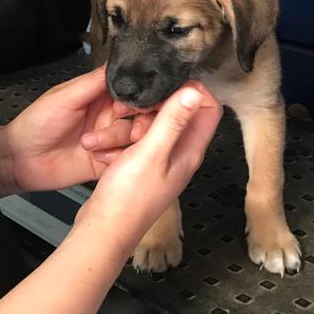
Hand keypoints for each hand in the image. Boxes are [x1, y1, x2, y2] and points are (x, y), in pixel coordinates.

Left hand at [0, 65, 161, 192]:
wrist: (21, 159)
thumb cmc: (35, 124)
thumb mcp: (63, 97)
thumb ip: (92, 83)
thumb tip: (116, 63)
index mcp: (98, 95)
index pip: (131, 90)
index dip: (140, 96)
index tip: (135, 104)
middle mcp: (107, 115)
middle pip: (141, 114)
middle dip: (140, 121)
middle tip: (130, 127)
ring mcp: (107, 138)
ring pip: (133, 137)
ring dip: (116, 140)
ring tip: (93, 143)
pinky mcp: (106, 160)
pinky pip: (125, 158)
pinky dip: (115, 158)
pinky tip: (97, 157)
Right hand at [75, 83, 222, 255]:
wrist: (104, 228)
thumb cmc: (128, 198)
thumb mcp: (151, 152)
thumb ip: (173, 121)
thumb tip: (194, 92)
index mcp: (190, 150)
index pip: (209, 109)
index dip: (192, 90)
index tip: (167, 84)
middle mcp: (179, 154)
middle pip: (179, 113)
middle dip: (156, 106)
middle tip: (136, 110)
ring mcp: (160, 160)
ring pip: (153, 126)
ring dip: (133, 123)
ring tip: (119, 133)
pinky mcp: (141, 165)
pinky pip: (136, 140)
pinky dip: (122, 137)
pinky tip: (108, 146)